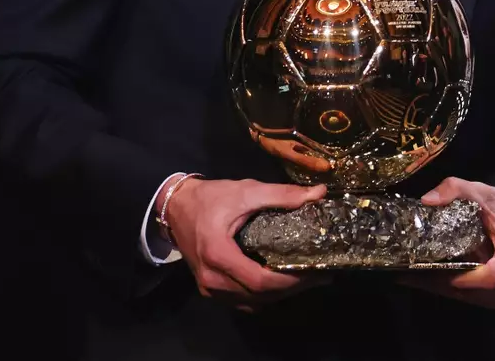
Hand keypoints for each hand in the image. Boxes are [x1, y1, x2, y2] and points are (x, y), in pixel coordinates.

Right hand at [162, 177, 329, 309]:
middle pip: (258, 296)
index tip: (315, 272)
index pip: (260, 281)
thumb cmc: (211, 198)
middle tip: (318, 276)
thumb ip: (282, 194)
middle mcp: (211, 278)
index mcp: (218, 255)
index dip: (290, 281)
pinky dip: (261, 296)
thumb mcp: (246, 191)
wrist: (176, 206)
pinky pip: (240, 300)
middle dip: (291, 289)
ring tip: (304, 279)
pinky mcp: (208, 288)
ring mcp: (208, 287)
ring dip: (278, 295)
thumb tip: (318, 193)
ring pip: (250, 302)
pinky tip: (279, 282)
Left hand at [399, 177, 494, 308]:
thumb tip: (428, 200)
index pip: (493, 277)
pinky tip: (433, 282)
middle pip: (482, 293)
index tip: (441, 274)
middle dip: (449, 287)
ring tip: (420, 279)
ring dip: (449, 292)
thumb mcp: (477, 190)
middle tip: (418, 276)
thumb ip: (454, 188)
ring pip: (478, 300)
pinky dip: (456, 293)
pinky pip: (479, 300)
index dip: (467, 280)